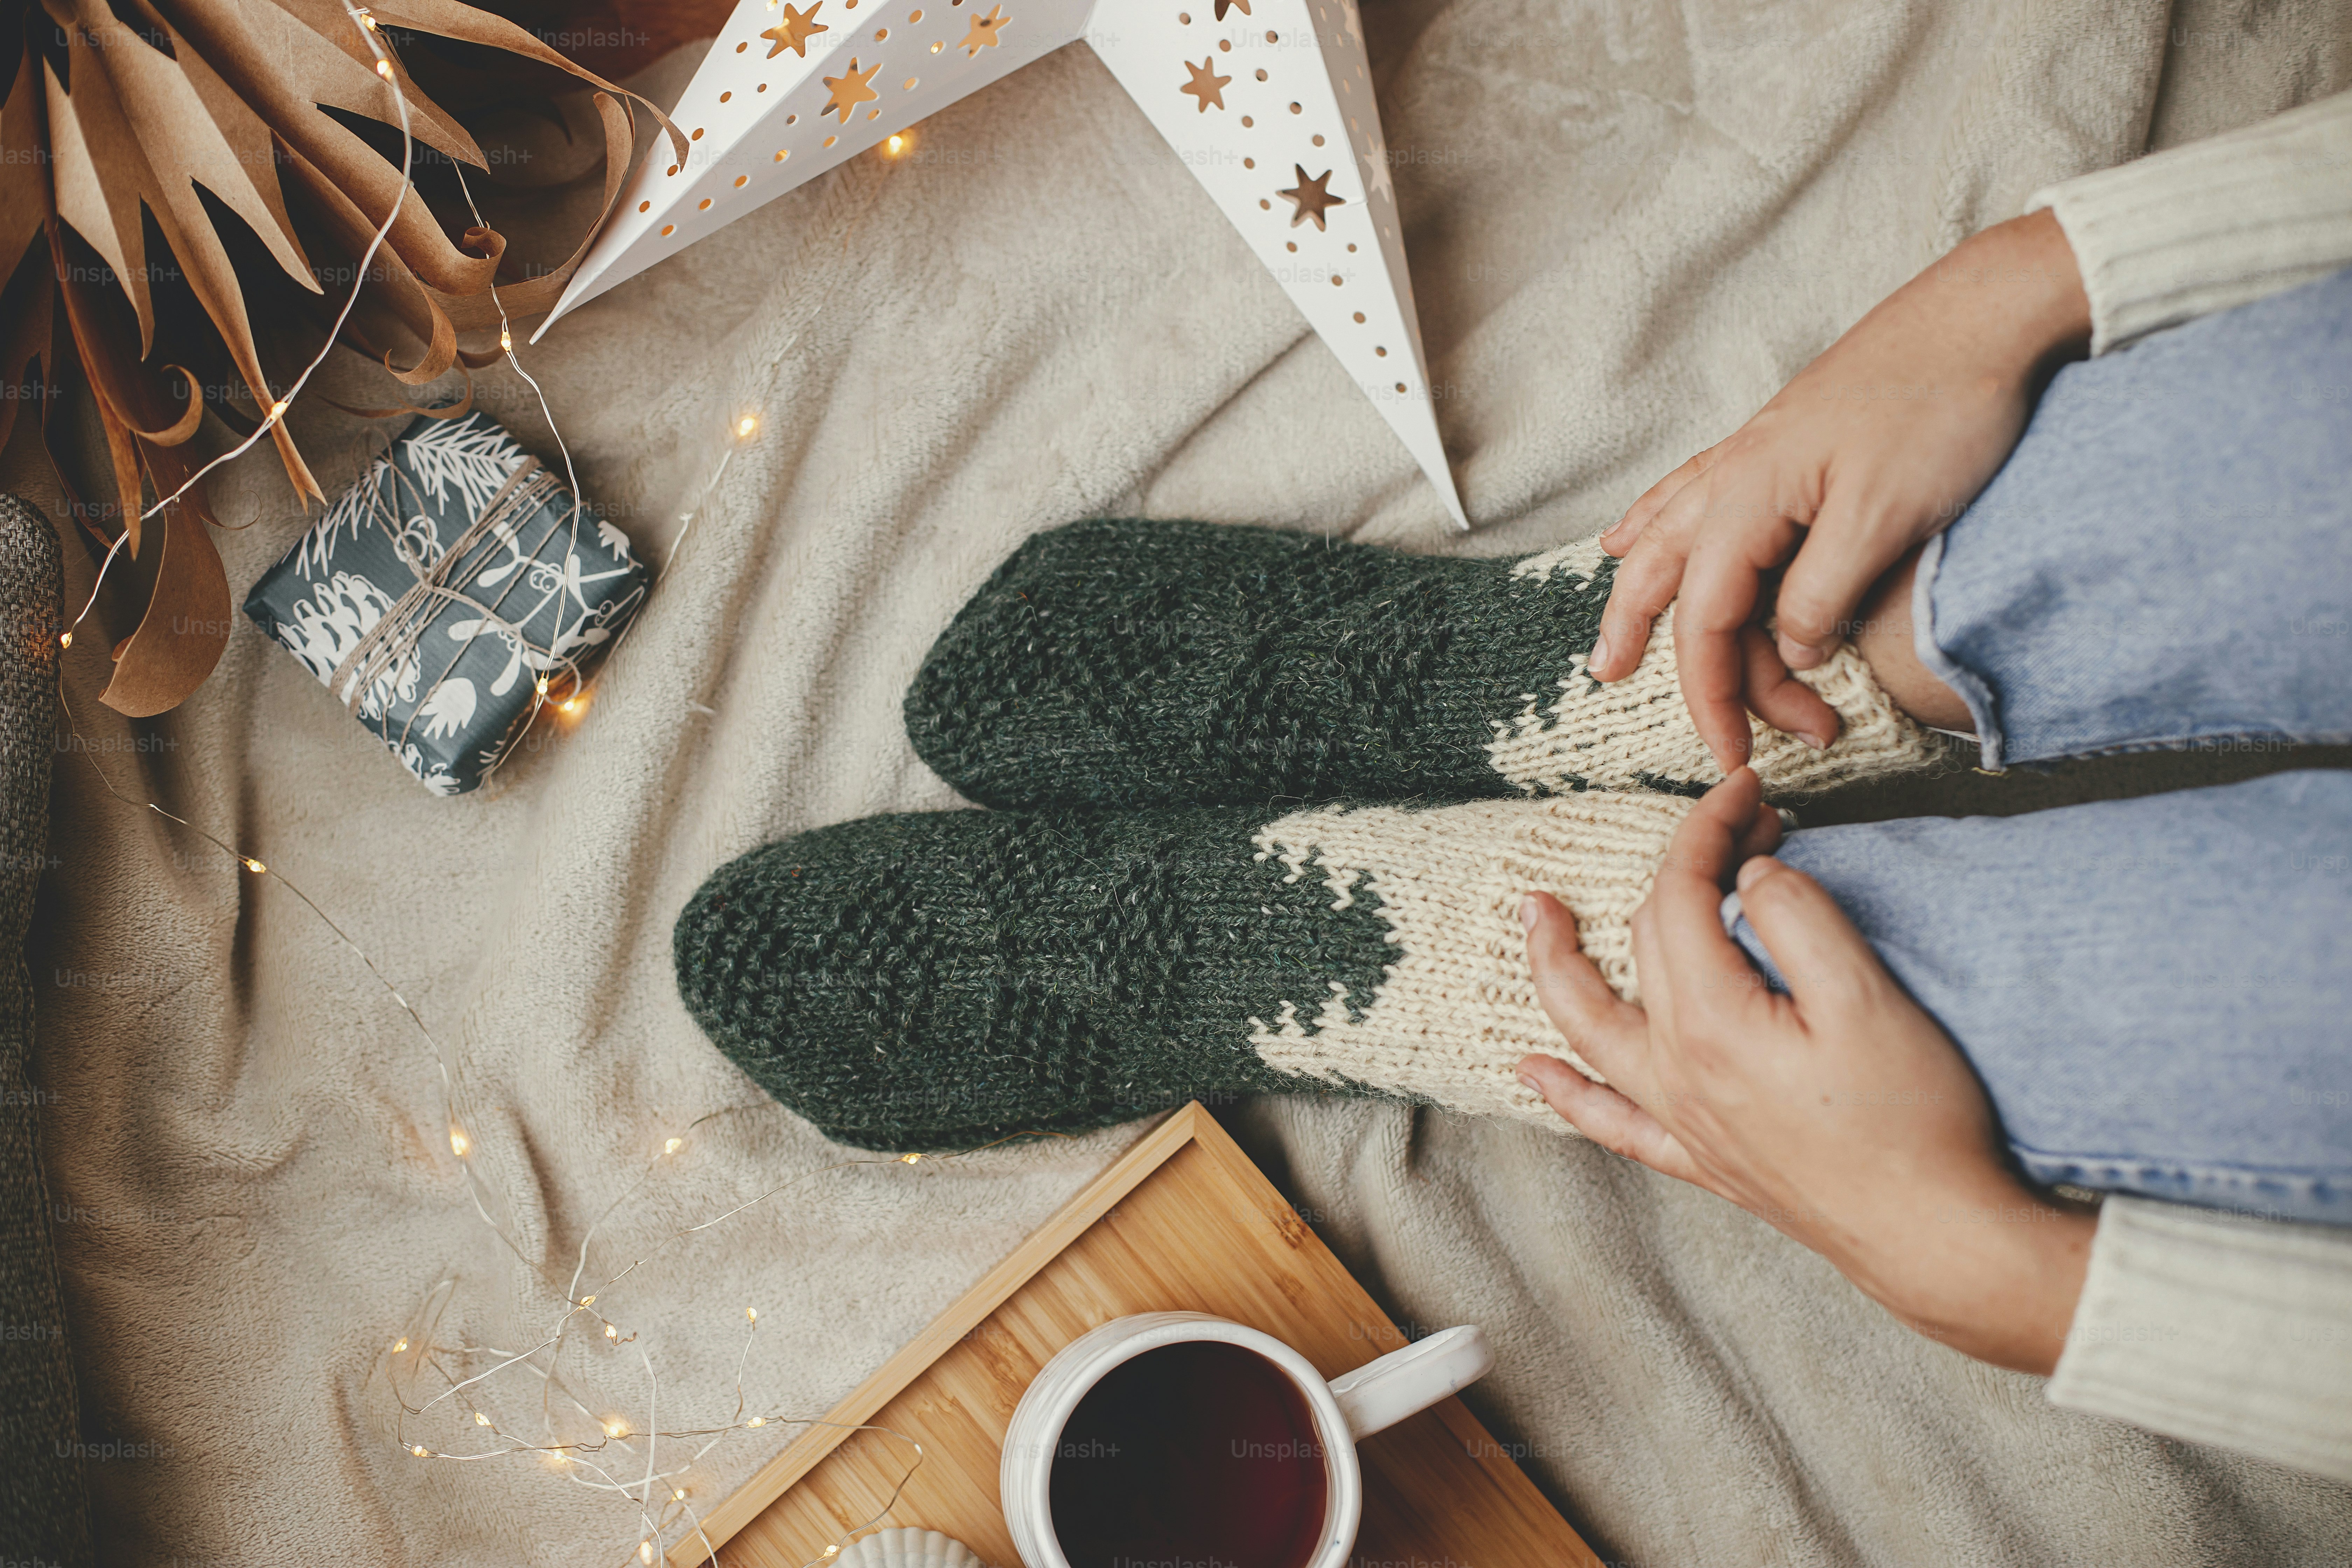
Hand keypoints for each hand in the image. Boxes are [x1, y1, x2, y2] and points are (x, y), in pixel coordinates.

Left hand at [1515, 771, 2094, 1374]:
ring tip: (1533, 914)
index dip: (1709, 830)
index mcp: (1712, 1021)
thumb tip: (1750, 877)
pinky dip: (1567, 1091)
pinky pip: (1611, 1120)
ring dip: (1558, 965)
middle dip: (1682, 869)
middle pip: (1647, 940)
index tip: (1747, 793)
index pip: (1682, 895)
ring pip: (1592, 1027)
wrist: (1936, 1237)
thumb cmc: (1913, 1120)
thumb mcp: (1869, 998)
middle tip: (1736, 828)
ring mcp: (1682, 1120)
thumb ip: (1800, 920)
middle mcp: (1677, 1071)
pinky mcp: (1704, 1160)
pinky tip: (1531, 1071)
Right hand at [1589, 210, 2092, 771]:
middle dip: (1640, 643)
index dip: (1715, 697)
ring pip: (1665, 534)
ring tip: (1609, 636)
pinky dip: (1654, 525)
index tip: (1737, 756)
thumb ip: (1823, 595)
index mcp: (1750, 499)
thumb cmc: (1941, 409)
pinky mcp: (1780, 442)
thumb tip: (1792, 651)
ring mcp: (1753, 454)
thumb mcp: (1885, 518)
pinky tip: (1630, 534)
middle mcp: (1735, 475)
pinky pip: (1689, 494)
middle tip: (1619, 692)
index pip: (1707, 623)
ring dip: (1633, 591)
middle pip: (1663, 578)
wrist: (1983, 316)